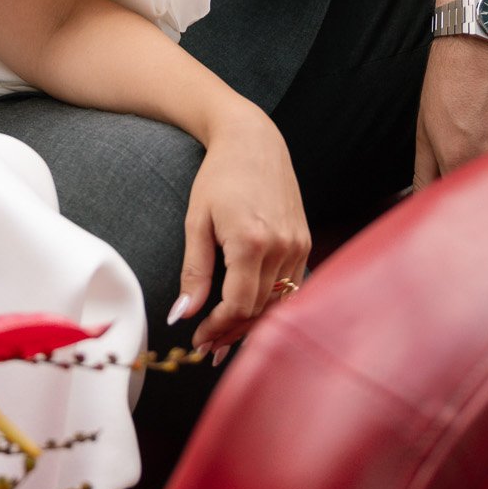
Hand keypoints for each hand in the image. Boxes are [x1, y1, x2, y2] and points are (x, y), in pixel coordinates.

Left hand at [173, 105, 309, 359]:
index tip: (199, 339)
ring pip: (277, 302)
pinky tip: (251, 313)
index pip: (238, 306)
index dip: (217, 328)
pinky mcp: (305, 241)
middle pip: (259, 309)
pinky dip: (271, 303)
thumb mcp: (196, 221)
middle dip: (232, 332)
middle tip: (208, 347)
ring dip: (252, 323)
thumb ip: (194, 271)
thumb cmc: (218, 177)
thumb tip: (182, 315)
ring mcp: (298, 244)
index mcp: (250, 242)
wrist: (253, 141)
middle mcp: (281, 247)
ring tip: (225, 338)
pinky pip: (291, 285)